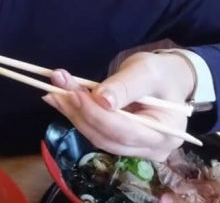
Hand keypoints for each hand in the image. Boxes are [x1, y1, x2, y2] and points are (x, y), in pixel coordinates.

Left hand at [42, 52, 194, 161]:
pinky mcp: (119, 142)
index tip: (72, 93)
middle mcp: (152, 149)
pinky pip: (95, 131)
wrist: (166, 80)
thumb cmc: (161, 74)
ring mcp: (135, 149)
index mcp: (166, 132)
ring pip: (97, 136)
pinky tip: (61, 99)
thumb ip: (124, 86)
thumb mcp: (145, 72)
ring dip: (73, 113)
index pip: (125, 130)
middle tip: (55, 88)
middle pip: (107, 137)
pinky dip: (77, 115)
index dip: (96, 114)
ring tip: (53, 91)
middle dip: (79, 112)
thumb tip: (101, 100)